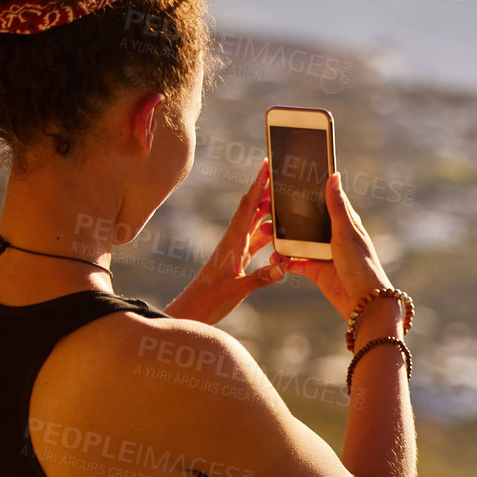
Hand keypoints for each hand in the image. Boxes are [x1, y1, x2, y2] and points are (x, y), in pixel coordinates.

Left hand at [162, 159, 286, 323]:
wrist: (192, 310)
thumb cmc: (210, 300)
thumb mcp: (237, 290)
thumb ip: (261, 278)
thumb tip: (283, 267)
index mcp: (233, 243)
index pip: (248, 208)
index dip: (258, 185)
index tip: (267, 165)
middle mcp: (234, 241)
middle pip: (252, 209)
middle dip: (266, 191)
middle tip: (282, 177)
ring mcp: (236, 250)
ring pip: (255, 224)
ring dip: (269, 212)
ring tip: (285, 201)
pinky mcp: (238, 260)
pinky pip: (256, 241)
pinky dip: (269, 234)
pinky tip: (279, 232)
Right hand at [274, 170, 394, 322]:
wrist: (364, 303)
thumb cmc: (362, 265)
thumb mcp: (347, 232)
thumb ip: (336, 206)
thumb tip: (333, 176)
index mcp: (344, 222)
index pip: (323, 200)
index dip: (306, 192)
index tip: (284, 183)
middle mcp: (332, 235)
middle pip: (304, 221)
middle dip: (285, 218)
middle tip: (266, 213)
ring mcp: (323, 253)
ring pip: (296, 241)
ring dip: (281, 239)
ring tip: (265, 235)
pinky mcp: (315, 270)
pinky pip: (294, 262)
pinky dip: (283, 261)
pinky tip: (274, 259)